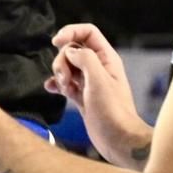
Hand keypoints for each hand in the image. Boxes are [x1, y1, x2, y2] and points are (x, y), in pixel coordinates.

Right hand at [45, 23, 151, 167]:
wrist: (118, 140)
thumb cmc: (113, 112)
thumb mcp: (99, 80)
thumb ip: (84, 58)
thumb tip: (69, 51)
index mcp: (106, 59)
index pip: (87, 32)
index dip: (70, 32)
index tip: (56, 42)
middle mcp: (98, 67)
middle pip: (71, 49)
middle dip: (62, 60)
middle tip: (65, 78)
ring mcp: (89, 82)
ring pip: (66, 66)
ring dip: (59, 74)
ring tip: (65, 89)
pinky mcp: (81, 96)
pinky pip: (64, 82)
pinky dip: (56, 84)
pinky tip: (53, 90)